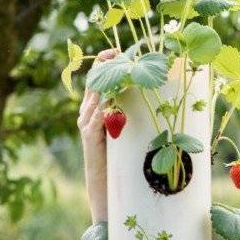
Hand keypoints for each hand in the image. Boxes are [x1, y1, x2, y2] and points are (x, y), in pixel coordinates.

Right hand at [78, 48, 117, 223]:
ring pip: (95, 94)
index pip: (97, 79)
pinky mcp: (89, 135)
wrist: (105, 188)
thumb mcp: (126, 134)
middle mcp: (87, 113)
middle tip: (121, 52)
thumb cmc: (119, 162)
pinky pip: (96, 113)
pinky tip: (115, 93)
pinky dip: (105, 103)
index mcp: (95, 110)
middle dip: (106, 64)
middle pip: (94, 80)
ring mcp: (86, 123)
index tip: (120, 51)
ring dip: (108, 79)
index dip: (106, 62)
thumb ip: (130, 117)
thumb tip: (153, 100)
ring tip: (120, 65)